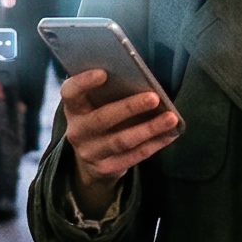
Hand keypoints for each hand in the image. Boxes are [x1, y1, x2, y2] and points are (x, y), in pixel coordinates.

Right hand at [59, 70, 180, 213]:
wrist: (92, 159)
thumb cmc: (100, 117)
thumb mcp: (96, 104)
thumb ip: (110, 91)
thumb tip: (141, 77)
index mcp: (73, 108)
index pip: (70, 92)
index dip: (84, 82)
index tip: (104, 73)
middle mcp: (77, 131)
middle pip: (102, 118)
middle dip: (129, 107)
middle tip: (154, 97)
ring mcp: (90, 152)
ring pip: (121, 140)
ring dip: (149, 128)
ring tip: (171, 118)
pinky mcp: (106, 169)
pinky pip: (134, 156)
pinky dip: (154, 144)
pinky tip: (170, 134)